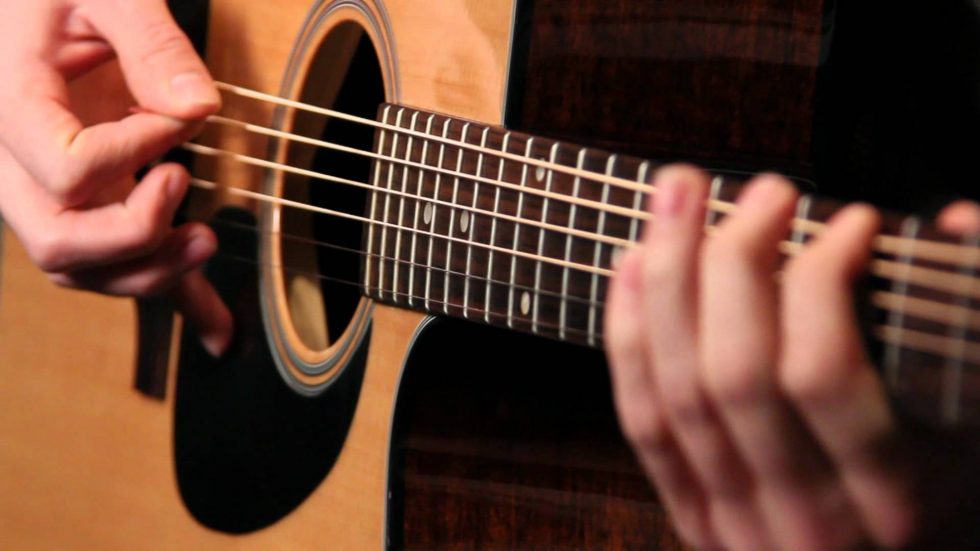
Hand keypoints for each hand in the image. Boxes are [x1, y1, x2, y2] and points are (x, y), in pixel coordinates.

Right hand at [0, 0, 231, 355]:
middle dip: (135, 234)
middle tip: (181, 186)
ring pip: (82, 268)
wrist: (33, 3)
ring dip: (150, 273)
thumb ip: (151, 41)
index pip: (65, 170)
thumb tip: (197, 107)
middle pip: (59, 241)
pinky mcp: (86, 201)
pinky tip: (219, 330)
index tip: (178, 118)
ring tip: (206, 242)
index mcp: (11, 105)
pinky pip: (120, 264)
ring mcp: (47, 190)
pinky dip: (176, 300)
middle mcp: (16, 161)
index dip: (131, 153)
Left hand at [604, 165, 979, 549]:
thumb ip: (968, 327)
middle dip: (735, 260)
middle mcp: (805, 521)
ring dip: (668, 279)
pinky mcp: (692, 519)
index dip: (821, 282)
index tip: (852, 220)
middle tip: (762, 188)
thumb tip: (957, 222)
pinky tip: (634, 266)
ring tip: (679, 195)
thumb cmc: (950, 493)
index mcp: (894, 501)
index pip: (822, 375)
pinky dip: (628, 338)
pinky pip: (641, 422)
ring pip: (677, 390)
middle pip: (734, 373)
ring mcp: (737, 526)